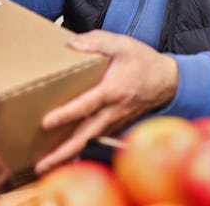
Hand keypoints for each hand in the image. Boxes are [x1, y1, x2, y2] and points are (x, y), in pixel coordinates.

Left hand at [34, 30, 178, 173]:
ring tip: (46, 166)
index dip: (66, 114)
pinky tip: (66, 156)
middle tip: (41, 166)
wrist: (168, 81)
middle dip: (63, 153)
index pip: (86, 106)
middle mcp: (113, 111)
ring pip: (90, 143)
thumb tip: (71, 44)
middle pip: (86, 137)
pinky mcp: (116, 126)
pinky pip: (96, 141)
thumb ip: (96, 41)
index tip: (46, 123)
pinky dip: (81, 151)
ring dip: (69, 156)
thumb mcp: (122, 44)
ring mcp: (115, 122)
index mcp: (112, 91)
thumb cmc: (144, 62)